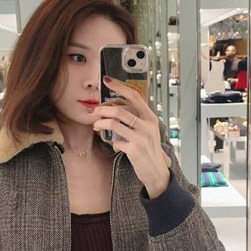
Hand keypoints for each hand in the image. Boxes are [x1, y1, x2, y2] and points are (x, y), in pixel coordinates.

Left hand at [91, 76, 169, 197]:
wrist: (156, 171)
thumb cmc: (148, 149)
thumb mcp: (147, 130)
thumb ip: (134, 118)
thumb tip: (113, 107)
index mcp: (150, 117)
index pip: (134, 96)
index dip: (119, 86)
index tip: (106, 80)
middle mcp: (147, 125)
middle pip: (120, 110)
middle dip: (103, 109)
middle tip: (94, 111)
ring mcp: (141, 137)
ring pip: (114, 124)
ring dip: (101, 123)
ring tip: (96, 125)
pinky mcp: (134, 149)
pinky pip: (116, 142)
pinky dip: (113, 143)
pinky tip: (116, 146)